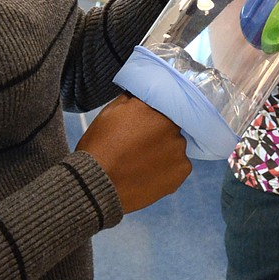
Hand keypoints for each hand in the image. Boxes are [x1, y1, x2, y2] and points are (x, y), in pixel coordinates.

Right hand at [77, 93, 190, 213]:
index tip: (142, 124)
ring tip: (141, 162)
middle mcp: (173, 128)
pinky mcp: (181, 172)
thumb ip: (132, 98)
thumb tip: (142, 93)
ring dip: (163, 150)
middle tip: (138, 144)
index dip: (152, 116)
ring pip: (174, 146)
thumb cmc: (99, 146)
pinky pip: (178, 165)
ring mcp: (180, 151)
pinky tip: (148, 173)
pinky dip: (167, 168)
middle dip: (158, 133)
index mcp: (157, 109)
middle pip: (170, 126)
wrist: (97, 185)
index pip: (163, 105)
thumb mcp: (110, 112)